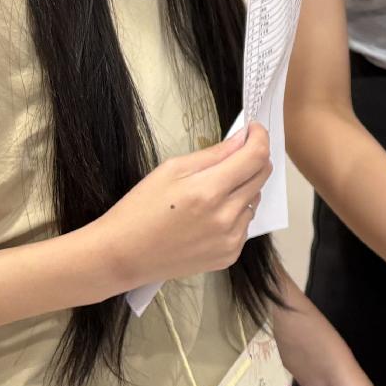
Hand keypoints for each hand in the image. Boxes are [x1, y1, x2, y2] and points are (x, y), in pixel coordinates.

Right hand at [89, 124, 271, 292]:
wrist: (123, 255)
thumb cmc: (139, 210)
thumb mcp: (170, 170)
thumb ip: (213, 154)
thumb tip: (242, 140)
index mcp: (208, 191)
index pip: (255, 157)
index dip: (259, 138)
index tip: (254, 130)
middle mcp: (225, 217)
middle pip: (261, 177)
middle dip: (255, 159)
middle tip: (238, 153)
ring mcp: (230, 239)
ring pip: (255, 201)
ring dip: (243, 189)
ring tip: (213, 191)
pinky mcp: (229, 255)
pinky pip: (246, 225)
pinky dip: (236, 213)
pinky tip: (210, 215)